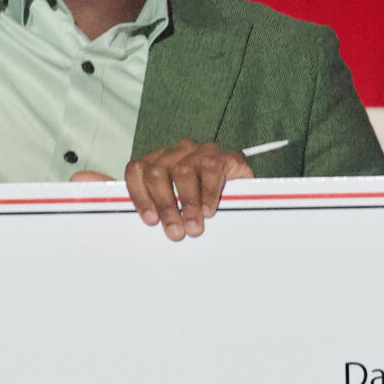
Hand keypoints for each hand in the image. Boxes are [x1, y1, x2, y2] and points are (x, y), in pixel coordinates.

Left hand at [115, 140, 253, 241]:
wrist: (246, 192)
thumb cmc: (203, 201)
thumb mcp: (178, 205)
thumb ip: (160, 210)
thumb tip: (143, 222)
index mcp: (158, 161)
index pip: (137, 170)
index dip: (140, 195)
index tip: (151, 220)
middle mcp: (176, 152)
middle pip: (157, 172)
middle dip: (164, 205)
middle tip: (175, 231)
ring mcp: (199, 152)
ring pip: (182, 172)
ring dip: (187, 204)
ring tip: (194, 227)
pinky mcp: (223, 156)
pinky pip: (211, 170)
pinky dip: (209, 193)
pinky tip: (209, 211)